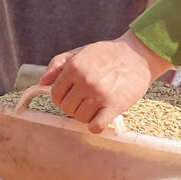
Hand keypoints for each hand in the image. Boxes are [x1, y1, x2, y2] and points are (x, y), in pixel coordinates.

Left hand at [40, 31, 171, 132]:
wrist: (138, 55)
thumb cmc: (108, 54)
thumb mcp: (80, 52)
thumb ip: (58, 64)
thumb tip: (43, 82)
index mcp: (74, 67)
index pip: (55, 94)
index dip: (61, 97)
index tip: (70, 96)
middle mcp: (85, 81)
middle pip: (66, 108)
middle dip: (73, 106)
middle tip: (84, 100)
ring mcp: (99, 94)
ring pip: (79, 118)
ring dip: (85, 115)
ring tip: (95, 105)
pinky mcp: (114, 106)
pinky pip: (95, 127)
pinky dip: (96, 125)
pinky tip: (101, 116)